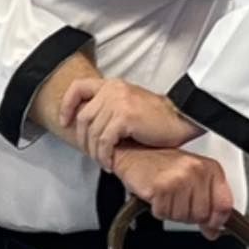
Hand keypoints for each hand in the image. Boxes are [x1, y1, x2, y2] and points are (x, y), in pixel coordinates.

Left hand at [59, 77, 201, 170]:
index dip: (67, 105)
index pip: (78, 88)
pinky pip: (104, 141)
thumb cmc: (160, 117)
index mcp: (112, 85)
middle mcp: (113, 90)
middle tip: (91, 154)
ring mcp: (118, 102)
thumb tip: (90, 128)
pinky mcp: (125, 117)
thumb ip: (109, 109)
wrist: (182, 118)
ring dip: (95, 152)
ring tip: (103, 162)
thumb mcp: (130, 105)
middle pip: (83, 118)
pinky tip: (110, 163)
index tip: (65, 122)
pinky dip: (105, 155)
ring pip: (93, 132)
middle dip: (84, 140)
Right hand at [112, 146, 233, 237]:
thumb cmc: (162, 164)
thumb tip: (213, 230)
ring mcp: (180, 179)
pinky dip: (158, 210)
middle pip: (202, 215)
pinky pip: (164, 213)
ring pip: (182, 217)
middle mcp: (197, 171)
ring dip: (171, 212)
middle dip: (188, 216)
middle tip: (178, 202)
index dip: (216, 221)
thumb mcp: (192, 180)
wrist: (134, 153)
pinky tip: (157, 196)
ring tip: (167, 196)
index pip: (224, 205)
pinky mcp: (162, 187)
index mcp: (211, 168)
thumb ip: (208, 204)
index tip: (211, 225)